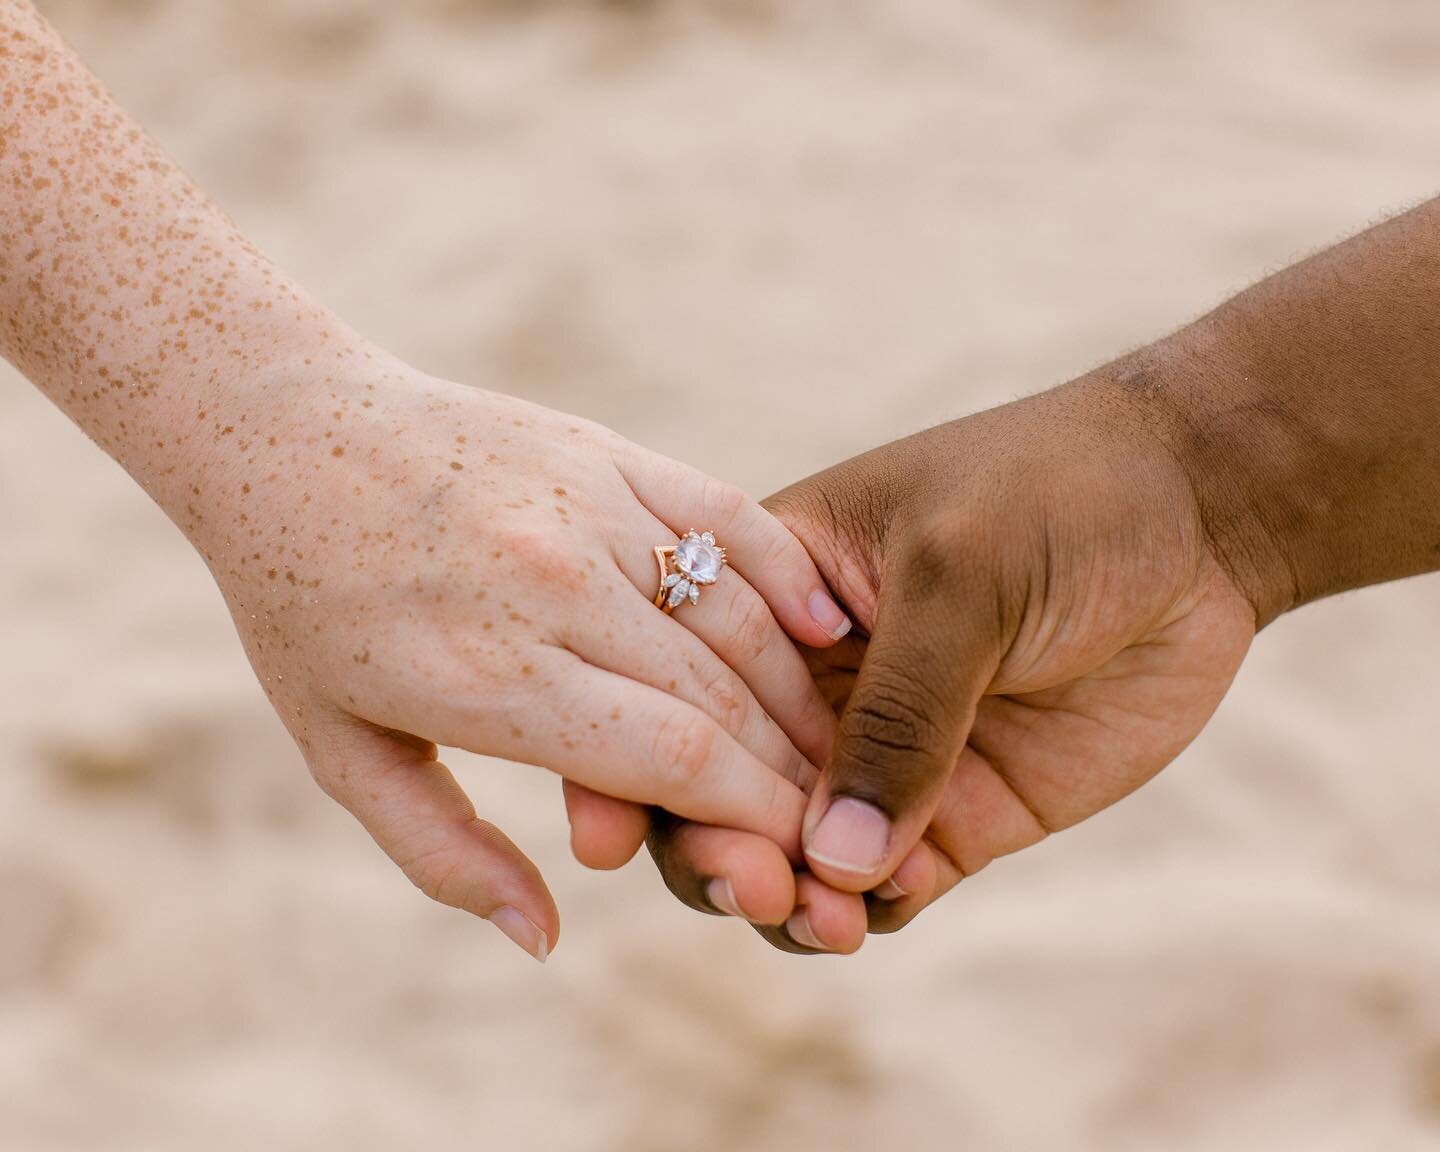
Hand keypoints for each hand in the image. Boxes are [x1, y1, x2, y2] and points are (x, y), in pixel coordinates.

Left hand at [197, 354, 851, 958]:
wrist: (288, 437)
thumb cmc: (310, 609)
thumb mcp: (346, 752)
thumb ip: (446, 856)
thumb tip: (544, 937)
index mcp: (487, 679)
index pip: (673, 759)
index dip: (756, 813)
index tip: (798, 850)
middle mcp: (548, 589)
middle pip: (721, 695)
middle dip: (793, 767)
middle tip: (836, 810)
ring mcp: (583, 508)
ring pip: (736, 611)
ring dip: (801, 687)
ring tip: (834, 741)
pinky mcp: (603, 450)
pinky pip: (726, 514)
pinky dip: (788, 574)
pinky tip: (829, 627)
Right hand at [571, 364, 1256, 950]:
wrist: (1201, 514)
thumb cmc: (1061, 493)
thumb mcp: (959, 570)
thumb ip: (899, 710)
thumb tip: (833, 860)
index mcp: (771, 595)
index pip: (672, 685)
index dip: (631, 759)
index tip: (606, 832)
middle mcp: (808, 682)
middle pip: (718, 786)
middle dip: (713, 845)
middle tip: (751, 884)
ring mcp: (880, 752)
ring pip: (795, 852)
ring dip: (791, 896)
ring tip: (826, 918)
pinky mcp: (955, 807)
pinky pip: (887, 883)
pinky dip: (873, 908)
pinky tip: (887, 908)